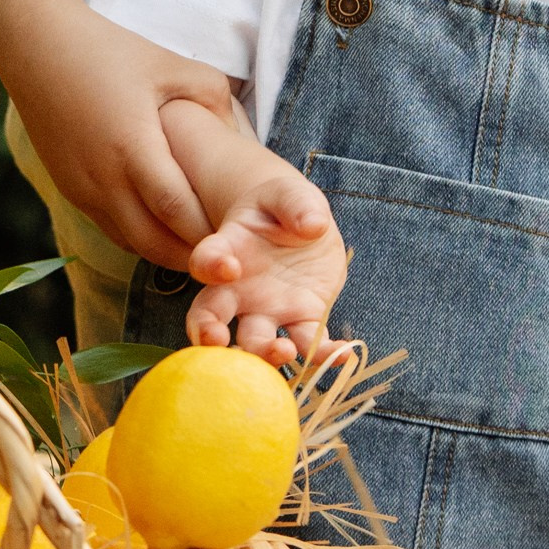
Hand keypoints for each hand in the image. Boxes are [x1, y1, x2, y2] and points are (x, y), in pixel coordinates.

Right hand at [9, 4, 236, 270]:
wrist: (38, 46)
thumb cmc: (111, 51)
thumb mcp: (172, 66)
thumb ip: (214, 102)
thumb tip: (240, 139)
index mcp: (133, 147)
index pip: (177, 210)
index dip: (210, 232)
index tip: (241, 240)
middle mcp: (103, 178)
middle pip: (153, 241)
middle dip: (192, 254)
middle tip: (227, 258)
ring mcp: (82, 189)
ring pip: (130, 242)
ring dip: (165, 251)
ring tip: (203, 250)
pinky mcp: (69, 190)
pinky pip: (111, 228)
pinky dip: (140, 237)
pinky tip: (165, 230)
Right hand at [187, 170, 346, 364]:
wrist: (303, 223)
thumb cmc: (285, 205)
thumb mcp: (289, 194)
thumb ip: (297, 204)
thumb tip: (312, 224)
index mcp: (228, 249)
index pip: (206, 260)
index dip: (209, 267)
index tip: (226, 268)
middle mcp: (239, 288)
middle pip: (211, 315)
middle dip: (208, 331)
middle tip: (216, 341)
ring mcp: (269, 309)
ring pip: (255, 340)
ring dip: (264, 353)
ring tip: (284, 351)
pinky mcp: (302, 320)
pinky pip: (308, 342)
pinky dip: (323, 354)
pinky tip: (341, 354)